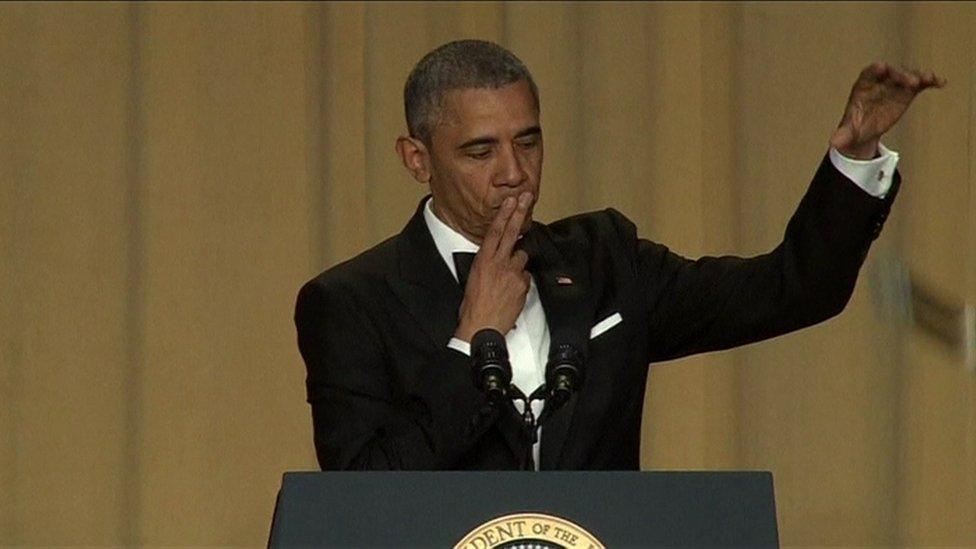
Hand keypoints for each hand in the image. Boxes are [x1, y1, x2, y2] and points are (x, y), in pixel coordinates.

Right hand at [455, 192, 533, 341]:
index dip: (504, 214)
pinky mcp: (522, 284)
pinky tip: (513, 291)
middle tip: (526, 197)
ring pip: (522, 256)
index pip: (494, 231)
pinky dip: (522, 281)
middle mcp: (498, 263)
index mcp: (482, 260)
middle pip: (511, 232)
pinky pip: (526, 276)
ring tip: (508, 278)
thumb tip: (496, 259)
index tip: (510, 201)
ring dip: (518, 263)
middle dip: (519, 213)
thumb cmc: (473, 306)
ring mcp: (512, 273)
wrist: (481, 326)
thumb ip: (487, 264)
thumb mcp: (473, 279)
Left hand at [830, 61, 945, 158]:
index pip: (868, 74)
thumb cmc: (854, 126)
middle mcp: (881, 82)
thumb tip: (833, 143)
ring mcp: (895, 85)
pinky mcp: (907, 91)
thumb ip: (842, 135)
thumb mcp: (848, 132)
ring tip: (930, 79)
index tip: (882, 68)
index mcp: (863, 87)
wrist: (865, 130)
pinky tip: (940, 83)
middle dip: (901, 75)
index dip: (875, 70)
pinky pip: (920, 83)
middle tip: (912, 81)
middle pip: (891, 74)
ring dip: (919, 76)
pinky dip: (929, 81)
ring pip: (908, 76)